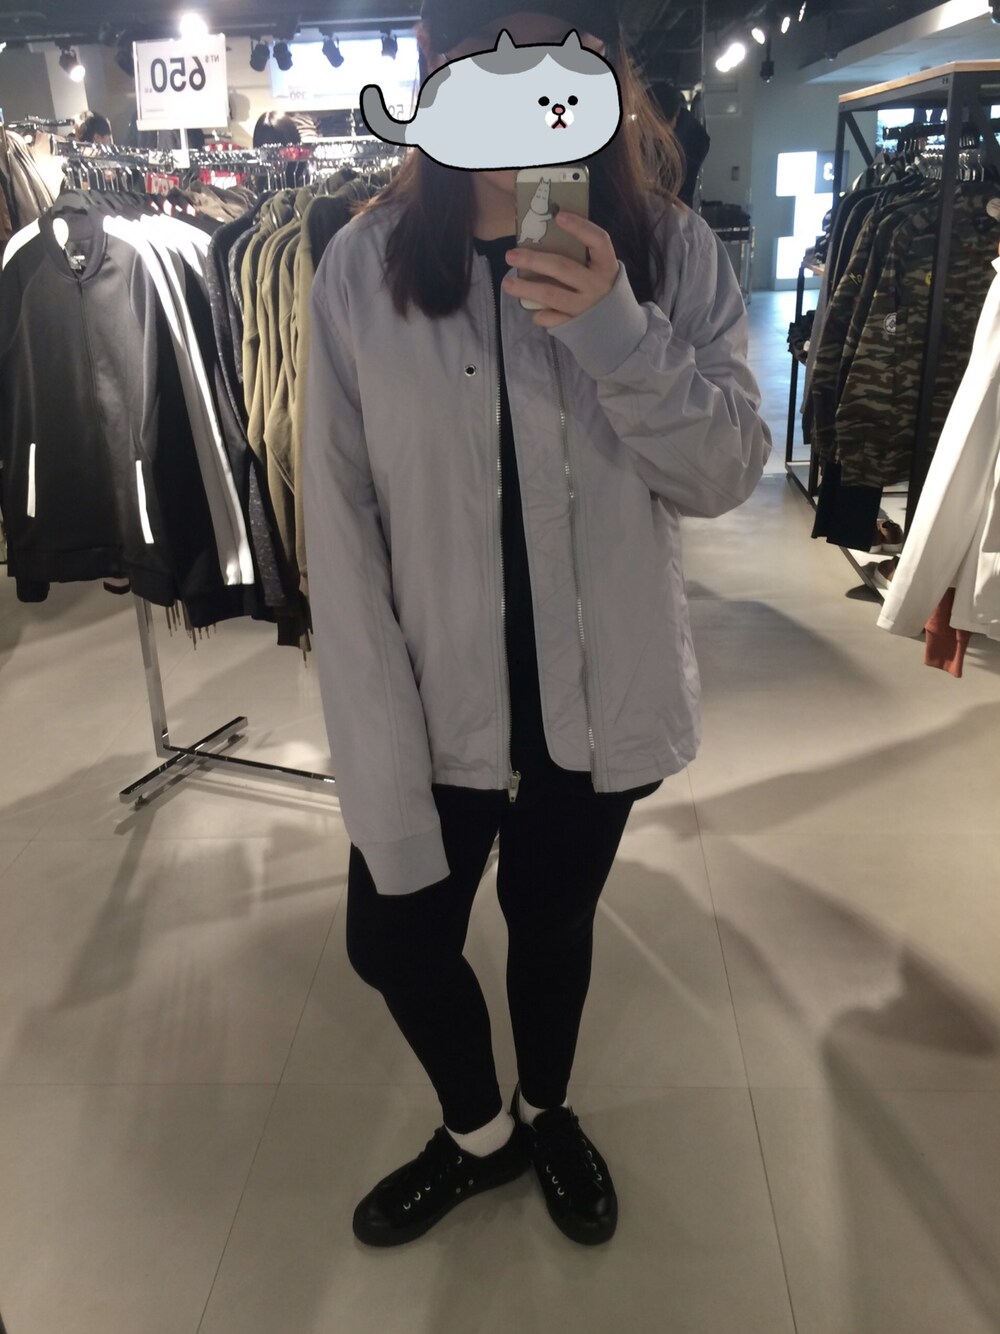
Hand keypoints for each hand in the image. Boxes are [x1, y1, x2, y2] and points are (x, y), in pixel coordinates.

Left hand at [503, 212, 619, 328]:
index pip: (598, 241)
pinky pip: (552, 319)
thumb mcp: (598, 269)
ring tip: (507, 283)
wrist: (616, 326)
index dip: (580, 228)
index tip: (559, 216)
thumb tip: (545, 235)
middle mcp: (596, 285)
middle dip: (534, 260)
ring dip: (527, 288)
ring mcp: (586, 307)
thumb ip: (580, 255)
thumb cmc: (599, 287)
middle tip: (511, 255)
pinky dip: (540, 314)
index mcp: (606, 266)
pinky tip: (532, 309)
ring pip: (551, 295)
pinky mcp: (576, 325)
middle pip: (563, 268)